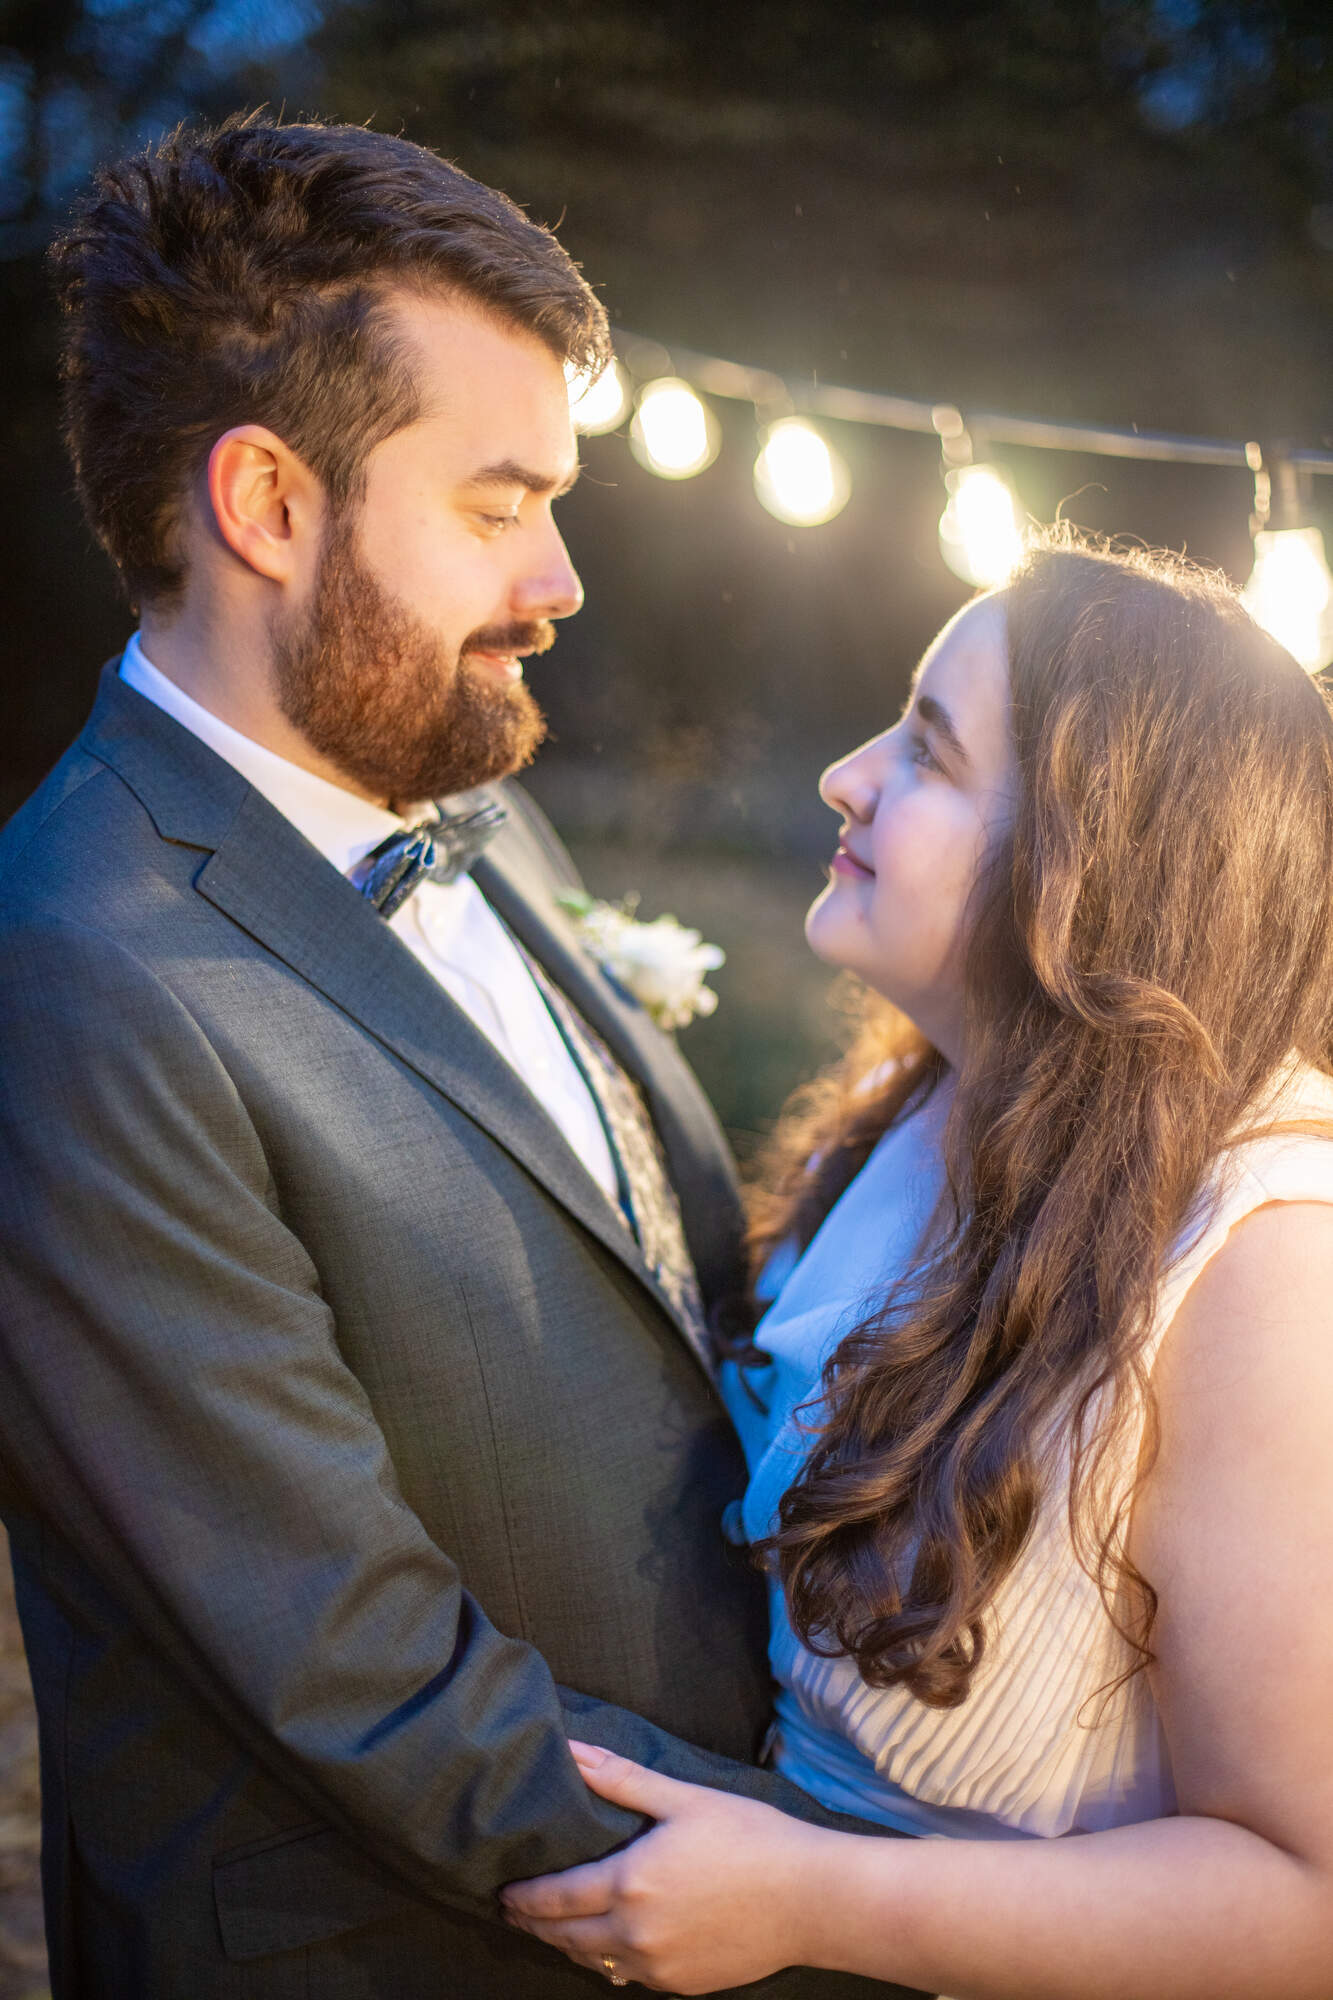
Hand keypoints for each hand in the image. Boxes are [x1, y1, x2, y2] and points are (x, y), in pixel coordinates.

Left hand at [501, 1740, 829, 1992]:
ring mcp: (658, 1967)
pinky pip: (629, 1978)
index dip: (525, 1896)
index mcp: (629, 1885)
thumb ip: (621, 1780)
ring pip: (593, 1963)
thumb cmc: (750, 1838)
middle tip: (514, 1912)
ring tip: (554, 1929)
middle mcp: (635, 1935)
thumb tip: (574, 1752)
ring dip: (568, 1946)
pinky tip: (608, 1950)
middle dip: (535, 1924)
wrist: (809, 1899)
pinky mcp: (683, 1986)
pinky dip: (608, 1963)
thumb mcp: (683, 1799)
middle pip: (566, 1937)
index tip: (504, 1891)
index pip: (556, 1897)